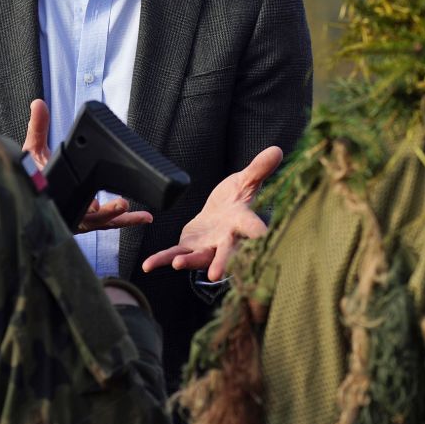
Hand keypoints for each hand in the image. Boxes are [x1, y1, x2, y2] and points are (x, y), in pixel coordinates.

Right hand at [24, 99, 152, 232]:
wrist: (32, 191)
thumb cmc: (34, 175)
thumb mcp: (32, 151)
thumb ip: (37, 128)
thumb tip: (38, 104)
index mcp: (54, 201)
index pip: (70, 209)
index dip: (83, 209)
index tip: (96, 204)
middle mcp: (67, 215)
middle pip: (90, 221)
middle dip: (107, 215)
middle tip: (122, 205)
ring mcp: (79, 222)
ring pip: (103, 224)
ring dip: (123, 220)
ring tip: (142, 216)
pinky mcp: (90, 222)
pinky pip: (109, 223)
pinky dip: (125, 220)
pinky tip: (142, 216)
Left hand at [141, 146, 282, 281]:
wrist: (222, 211)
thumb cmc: (238, 197)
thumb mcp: (246, 180)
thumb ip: (258, 169)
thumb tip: (277, 149)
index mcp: (242, 221)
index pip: (252, 227)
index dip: (258, 231)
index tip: (263, 236)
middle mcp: (226, 239)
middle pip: (225, 253)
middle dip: (221, 263)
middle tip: (217, 274)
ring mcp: (207, 247)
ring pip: (198, 258)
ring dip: (188, 262)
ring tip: (177, 264)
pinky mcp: (189, 247)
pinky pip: (174, 254)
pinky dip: (161, 260)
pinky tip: (147, 266)